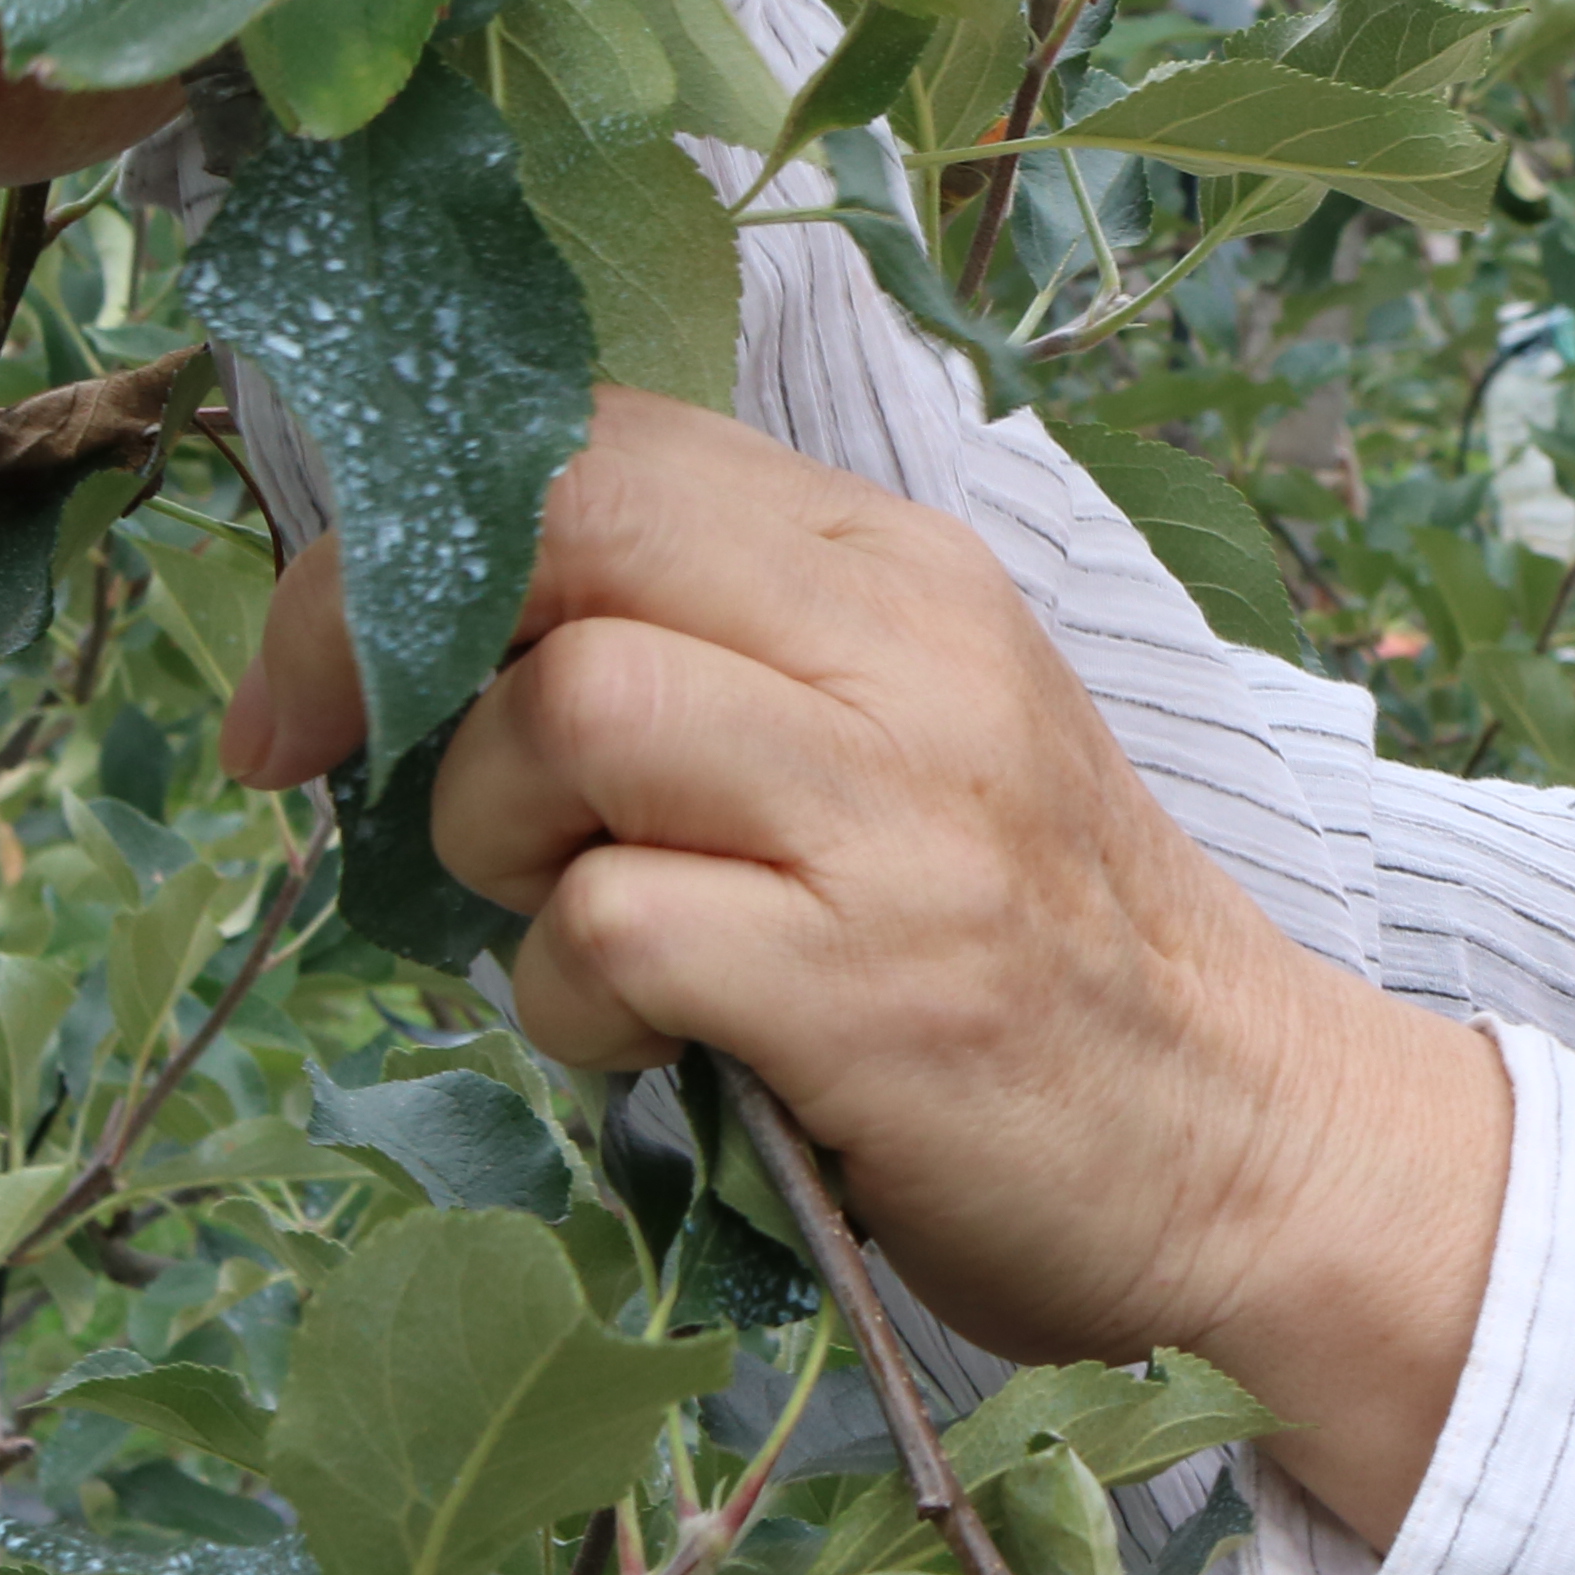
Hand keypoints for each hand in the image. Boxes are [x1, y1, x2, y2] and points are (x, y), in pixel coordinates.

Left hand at [217, 392, 1506, 1539]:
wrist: (1247, 1141)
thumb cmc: (1030, 949)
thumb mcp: (901, 735)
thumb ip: (715, 655)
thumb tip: (414, 641)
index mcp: (901, 567)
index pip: (600, 433)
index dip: (407, 527)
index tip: (327, 672)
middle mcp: (908, 650)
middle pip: (564, 519)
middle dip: (383, 635)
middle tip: (335, 763)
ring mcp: (900, 812)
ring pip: (568, 711)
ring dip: (492, 838)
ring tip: (574, 925)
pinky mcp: (873, 981)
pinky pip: (604, 931)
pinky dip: (567, 999)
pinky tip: (647, 1041)